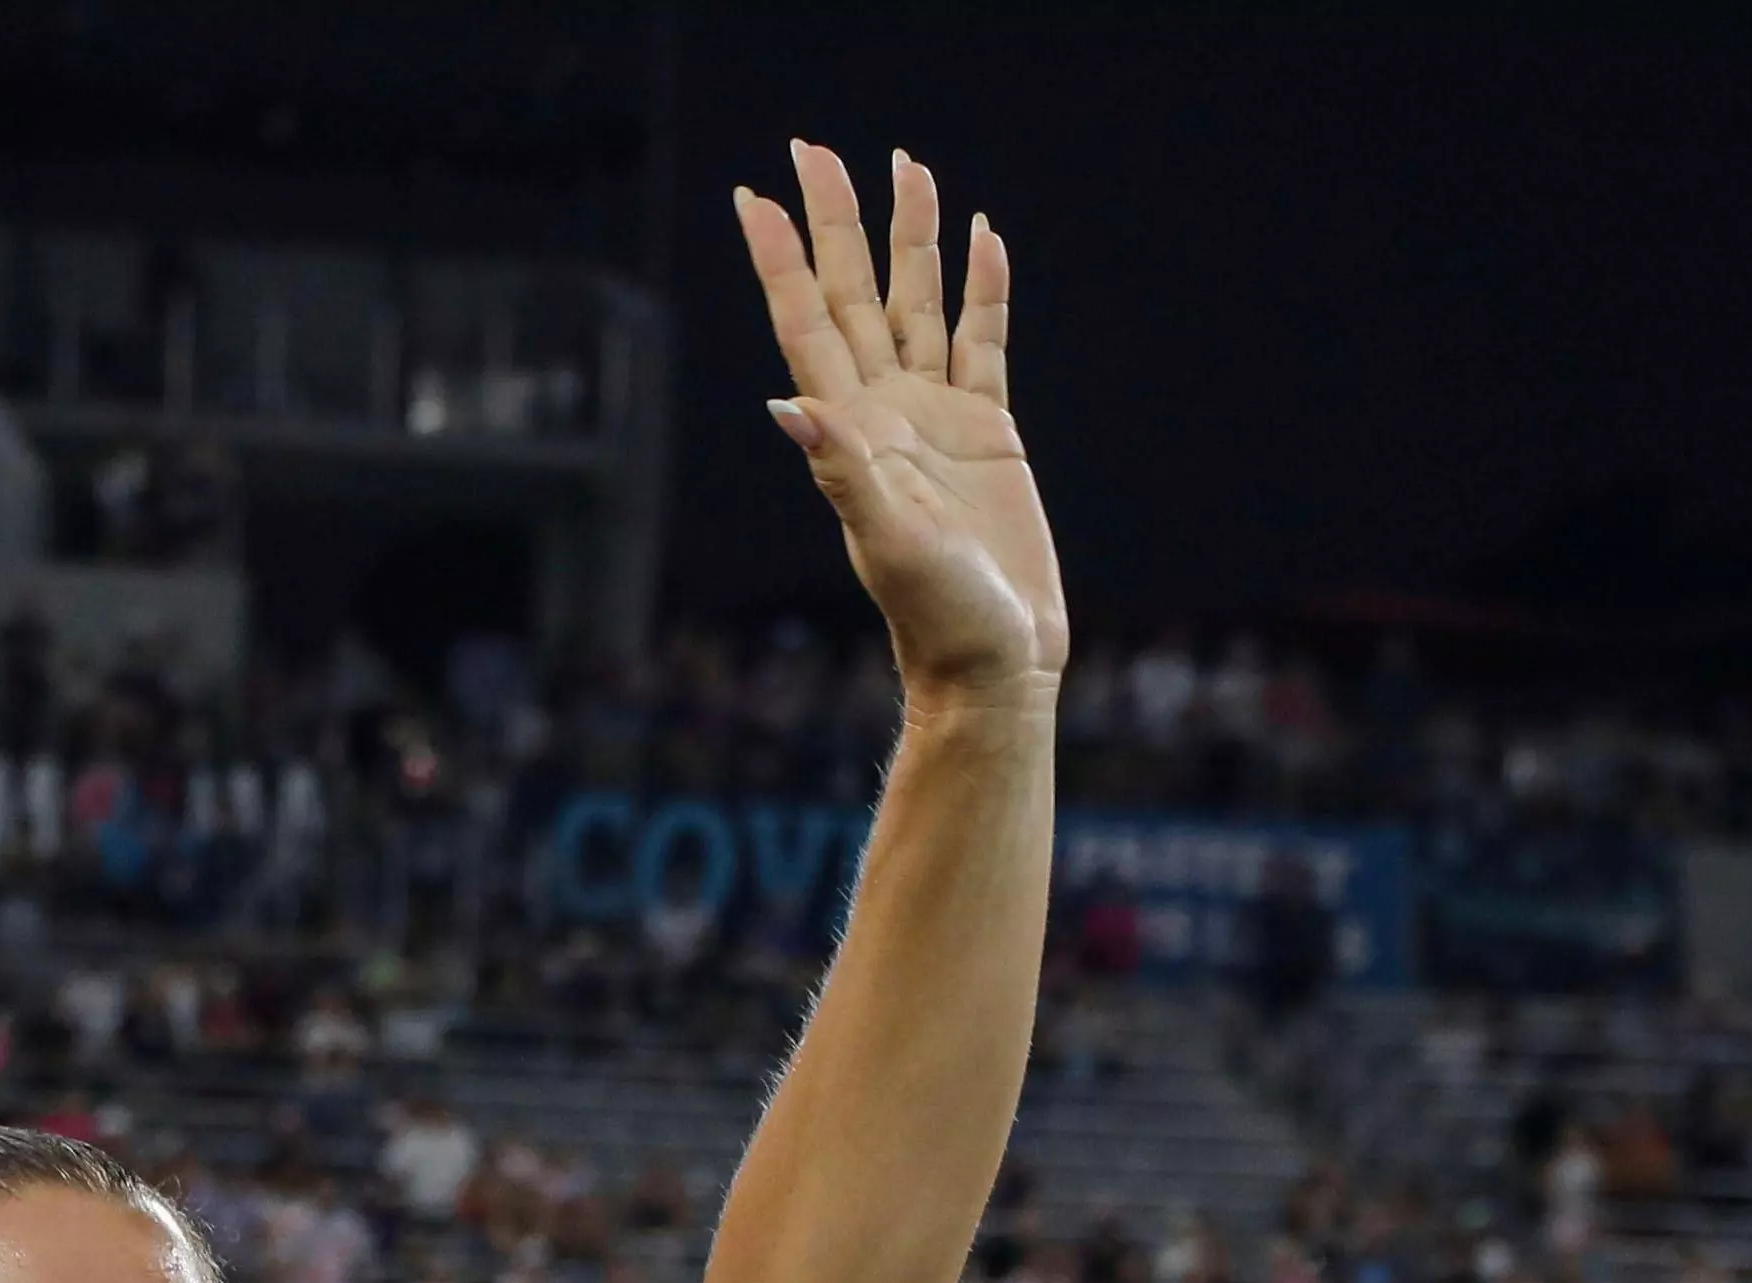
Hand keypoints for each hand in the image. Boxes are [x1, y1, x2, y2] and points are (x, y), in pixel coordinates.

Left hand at [734, 145, 1063, 705]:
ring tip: (908, 165)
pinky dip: (983, 290)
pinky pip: (983, 342)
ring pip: (918, 303)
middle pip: (856, 294)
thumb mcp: (885, 541)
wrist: (994, 663)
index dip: (782, 259)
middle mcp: (886, 411)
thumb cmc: (936, 617)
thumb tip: (789, 402)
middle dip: (839, 221)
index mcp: (852, 429)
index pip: (807, 323)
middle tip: (816, 149)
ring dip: (912, 238)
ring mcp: (936, 418)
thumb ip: (841, 468)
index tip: (757, 197)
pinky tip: (984, 241)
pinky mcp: (988, 433)